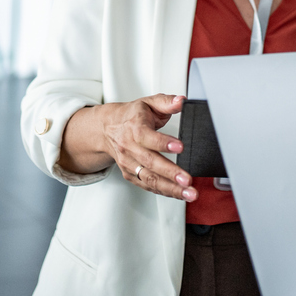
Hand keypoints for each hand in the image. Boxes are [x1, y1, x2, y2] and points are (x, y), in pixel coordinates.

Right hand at [58, 94, 195, 201]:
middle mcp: (129, 147)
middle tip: (187, 180)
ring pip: (149, 178)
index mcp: (135, 128)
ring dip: (170, 188)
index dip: (163, 142)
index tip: (180, 146)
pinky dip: (163, 191)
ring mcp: (128, 163)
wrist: (107, 128)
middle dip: (170, 173)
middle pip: (150, 162)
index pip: (147, 137)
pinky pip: (147, 185)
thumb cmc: (132, 116)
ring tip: (188, 193)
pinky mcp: (130, 174)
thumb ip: (167, 101)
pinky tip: (178, 194)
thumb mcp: (149, 102)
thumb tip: (182, 101)